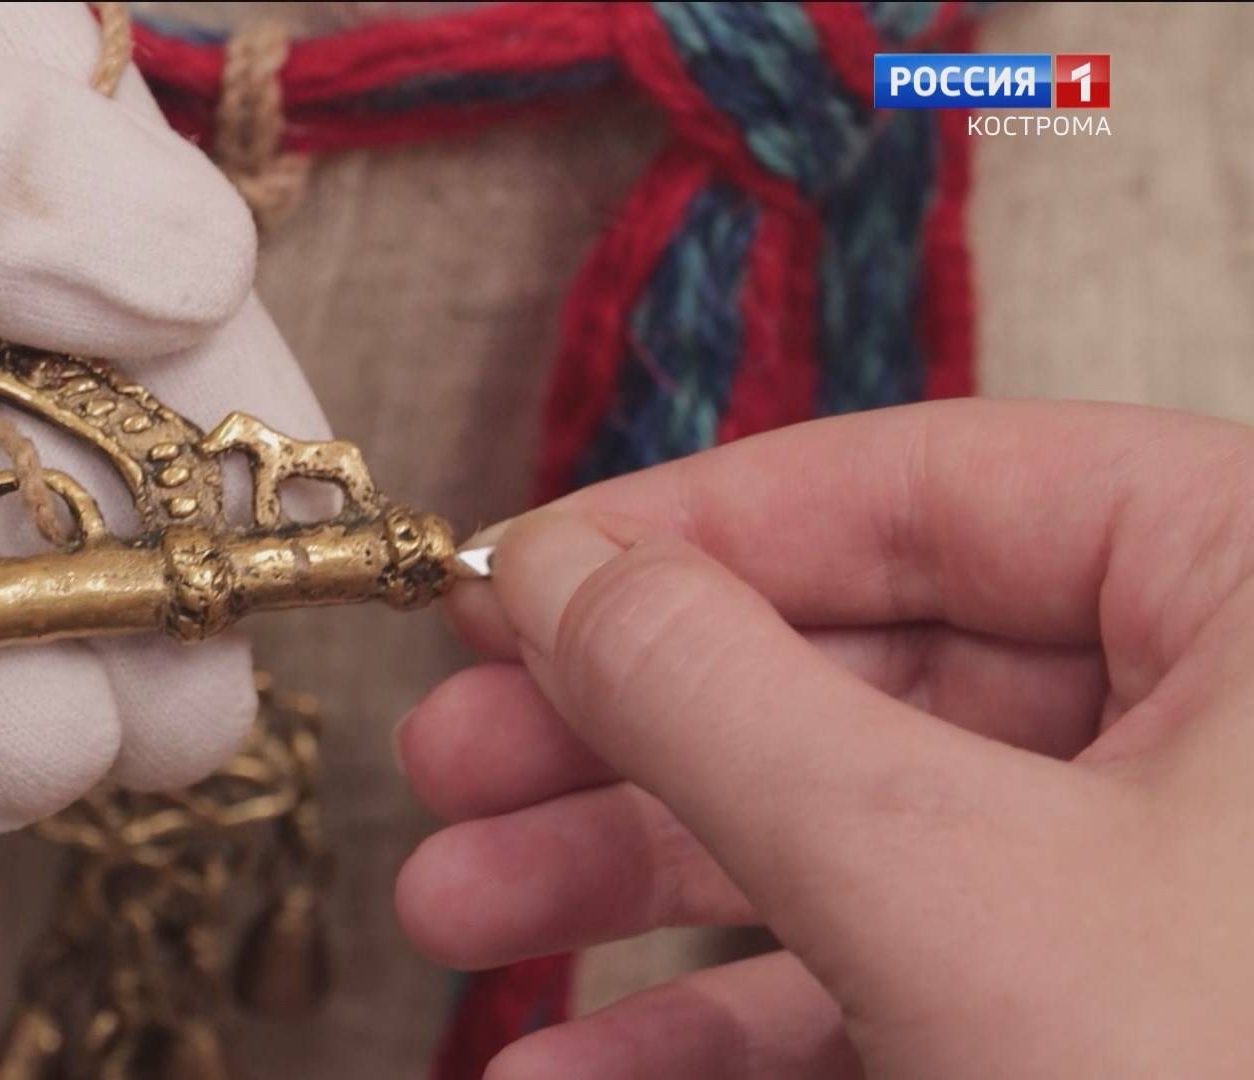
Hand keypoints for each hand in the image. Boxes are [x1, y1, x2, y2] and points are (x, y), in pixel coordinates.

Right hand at [396, 400, 1252, 1077]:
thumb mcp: (945, 887)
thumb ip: (725, 699)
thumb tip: (561, 572)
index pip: (927, 487)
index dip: (683, 531)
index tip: (513, 583)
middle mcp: (1231, 728)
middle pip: (861, 671)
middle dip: (625, 742)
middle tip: (455, 762)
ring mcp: (1175, 892)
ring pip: (859, 839)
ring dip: (637, 891)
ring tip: (459, 917)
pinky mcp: (1118, 1026)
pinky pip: (898, 983)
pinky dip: (727, 1027)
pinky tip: (577, 1068)